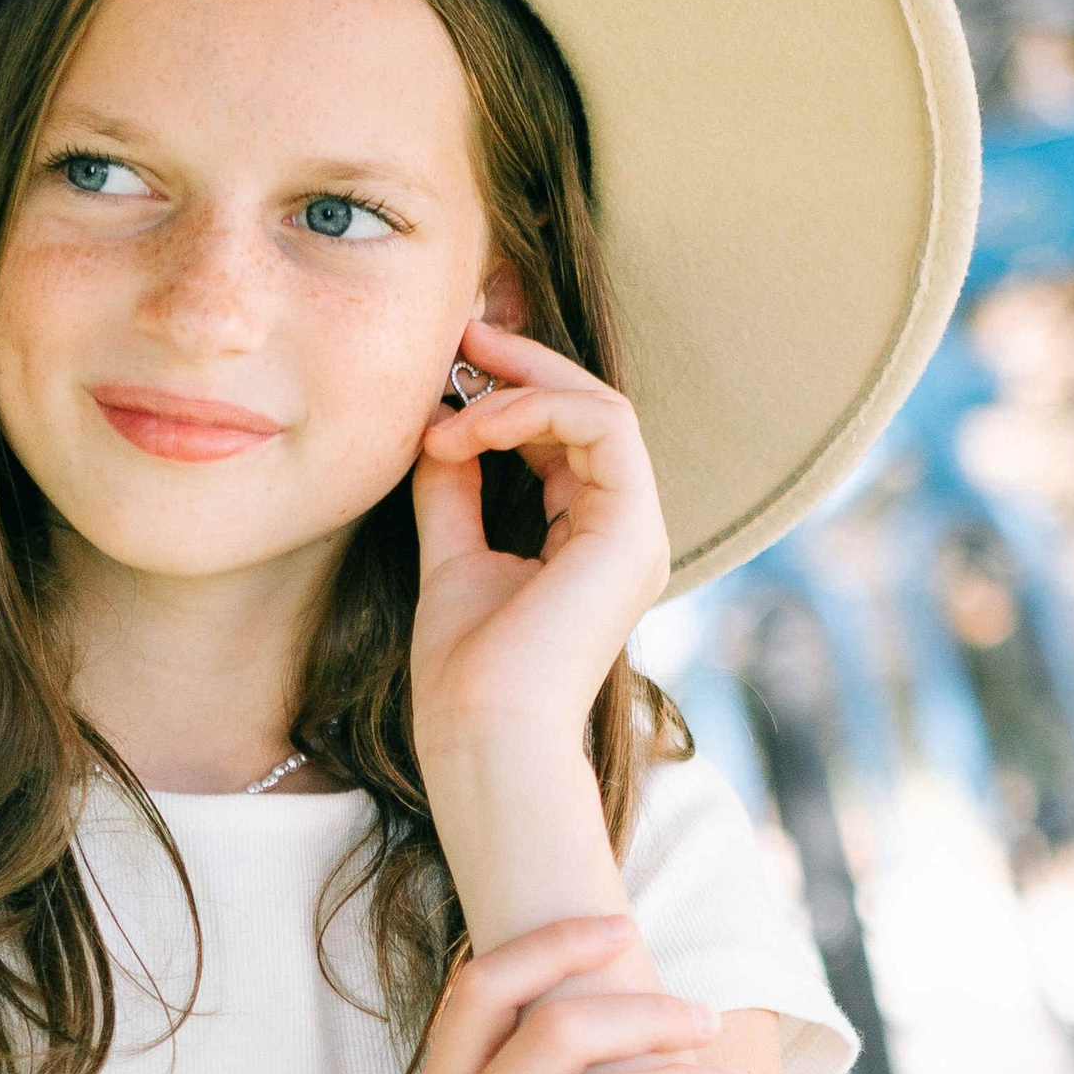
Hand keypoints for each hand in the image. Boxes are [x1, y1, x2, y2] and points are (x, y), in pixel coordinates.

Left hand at [409, 315, 672, 774]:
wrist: (481, 737)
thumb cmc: (465, 675)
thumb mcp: (451, 556)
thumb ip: (455, 491)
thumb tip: (437, 426)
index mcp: (589, 542)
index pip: (565, 438)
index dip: (509, 394)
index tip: (444, 371)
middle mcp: (624, 532)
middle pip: (591, 410)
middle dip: (522, 366)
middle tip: (458, 336)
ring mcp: (636, 531)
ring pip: (601, 406)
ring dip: (518, 390)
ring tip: (449, 404)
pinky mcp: (632, 529)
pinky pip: (601, 424)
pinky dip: (531, 410)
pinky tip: (467, 431)